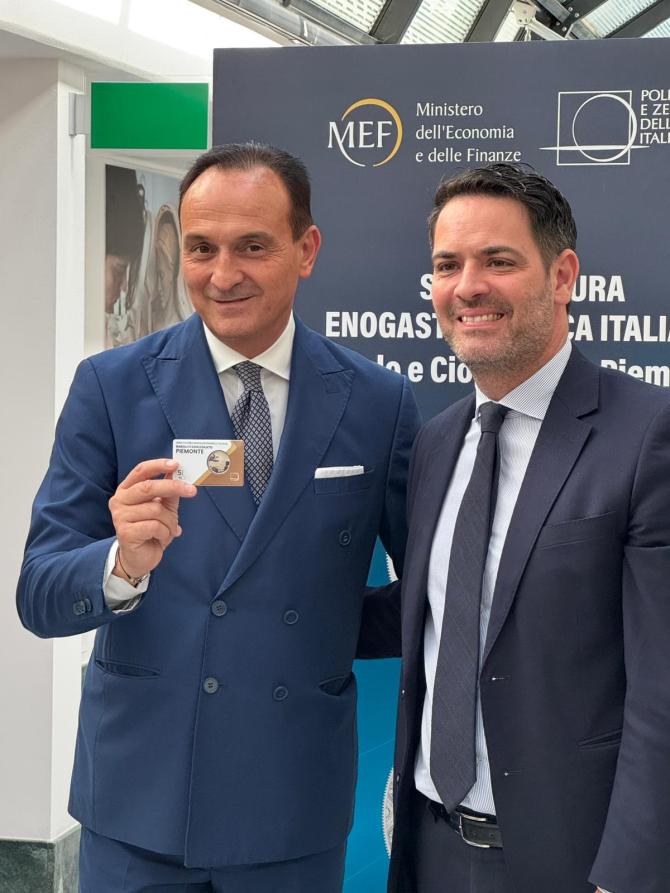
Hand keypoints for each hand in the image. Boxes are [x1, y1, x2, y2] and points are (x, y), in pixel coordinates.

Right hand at [109, 459, 195, 579]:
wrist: (139, 558)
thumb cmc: (151, 529)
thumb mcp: (163, 508)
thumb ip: (169, 492)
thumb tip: (177, 472)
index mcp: (127, 489)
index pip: (141, 470)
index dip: (158, 465)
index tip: (176, 464)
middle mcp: (119, 500)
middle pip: (148, 487)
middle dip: (173, 487)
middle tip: (192, 491)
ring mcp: (120, 516)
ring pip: (156, 509)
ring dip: (170, 520)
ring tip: (170, 529)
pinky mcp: (125, 532)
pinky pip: (154, 526)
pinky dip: (165, 532)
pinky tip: (161, 538)